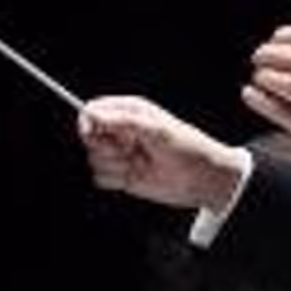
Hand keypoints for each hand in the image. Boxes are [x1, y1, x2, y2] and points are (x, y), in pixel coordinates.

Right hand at [79, 95, 247, 212]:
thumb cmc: (186, 148)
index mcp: (129, 111)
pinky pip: (100, 178)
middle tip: (129, 149)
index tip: (92, 132)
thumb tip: (91, 114)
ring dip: (115, 165)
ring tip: (140, 163)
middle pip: (89, 137)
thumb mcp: (155, 129)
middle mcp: (121, 131)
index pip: (92, 110)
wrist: (202, 179)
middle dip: (106, 146)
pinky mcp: (121, 175)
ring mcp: (121, 153)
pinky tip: (136, 176)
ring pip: (94, 160)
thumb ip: (122, 121)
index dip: (88, 122)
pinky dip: (116, 180)